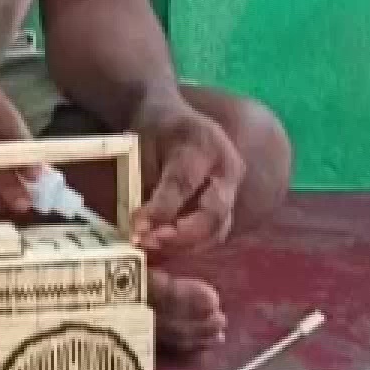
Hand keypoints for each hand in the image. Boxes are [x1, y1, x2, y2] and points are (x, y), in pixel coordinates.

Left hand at [129, 102, 244, 257]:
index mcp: (204, 144)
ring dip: (184, 247)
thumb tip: (137, 227)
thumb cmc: (153, 132)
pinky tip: (163, 250)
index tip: (137, 227)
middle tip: (148, 243)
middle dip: (181, 236)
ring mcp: (232, 189)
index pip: (184, 183)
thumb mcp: (141, 145)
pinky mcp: (228, 206)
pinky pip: (213, 234)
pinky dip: (188, 247)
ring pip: (217, 230)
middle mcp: (227, 169)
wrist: (172, 120)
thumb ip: (141, 184)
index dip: (161, 210)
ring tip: (152, 249)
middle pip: (214, 213)